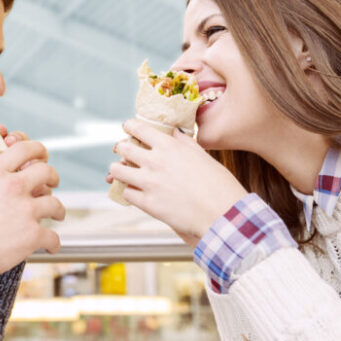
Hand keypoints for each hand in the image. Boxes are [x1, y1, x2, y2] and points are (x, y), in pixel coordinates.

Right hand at [0, 140, 64, 274]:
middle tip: (53, 182)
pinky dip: (53, 243)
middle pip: (46, 171)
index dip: (37, 149)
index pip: (24, 149)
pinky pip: (53, 236)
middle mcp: (13, 186)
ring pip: (55, 204)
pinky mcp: (33, 234)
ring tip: (58, 215)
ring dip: (58, 210)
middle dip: (53, 177)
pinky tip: (51, 246)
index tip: (40, 155)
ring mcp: (26, 209)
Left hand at [108, 119, 247, 245]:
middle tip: (123, 150)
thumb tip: (175, 133)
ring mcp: (149, 183)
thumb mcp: (202, 156)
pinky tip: (134, 191)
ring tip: (121, 171)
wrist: (222, 214)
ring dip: (118, 170)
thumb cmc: (219, 184)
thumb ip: (184, 142)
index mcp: (169, 146)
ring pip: (118, 171)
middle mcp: (155, 161)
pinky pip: (126, 193)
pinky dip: (128, 191)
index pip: (139, 129)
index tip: (127, 127)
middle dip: (121, 148)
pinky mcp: (148, 203)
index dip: (130, 126)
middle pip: (123, 148)